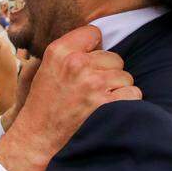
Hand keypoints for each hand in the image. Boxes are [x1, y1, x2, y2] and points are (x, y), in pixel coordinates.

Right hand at [0, 25, 139, 170]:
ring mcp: (93, 84)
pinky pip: (133, 93)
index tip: (89, 61)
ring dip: (117, 89)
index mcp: (59, 51)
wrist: (38, 137)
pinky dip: (126, 102)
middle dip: (107, 72)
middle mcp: (77, 64)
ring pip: (125, 76)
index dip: (94, 48)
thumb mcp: (45, 68)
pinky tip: (110, 109)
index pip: (94, 33)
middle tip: (91, 88)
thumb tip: (96, 40)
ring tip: (98, 101)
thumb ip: (68, 51)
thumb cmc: (43, 104)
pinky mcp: (107, 104)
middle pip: (114, 57)